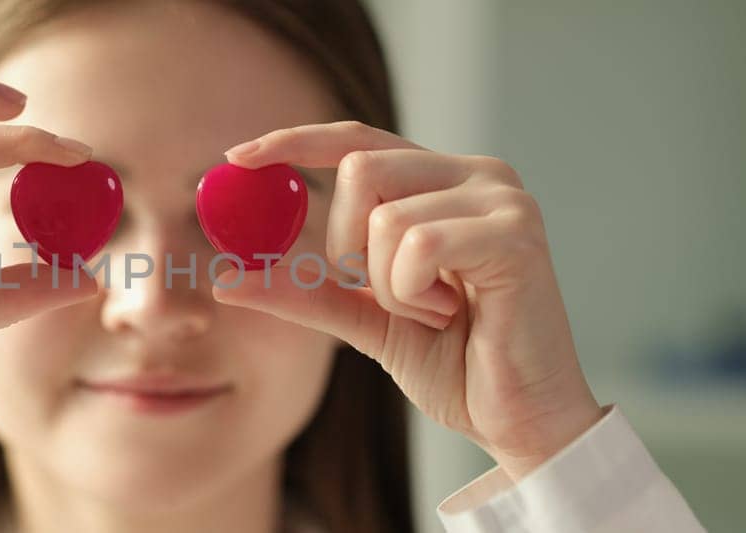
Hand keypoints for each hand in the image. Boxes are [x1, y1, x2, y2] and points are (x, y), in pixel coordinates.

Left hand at [214, 121, 602, 479]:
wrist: (518, 419)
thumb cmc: (457, 364)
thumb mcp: (364, 320)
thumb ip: (303, 292)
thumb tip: (227, 279)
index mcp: (443, 183)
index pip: (357, 140)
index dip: (294, 142)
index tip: (236, 156)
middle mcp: (477, 175)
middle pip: (359, 166)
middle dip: (344, 244)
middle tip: (382, 294)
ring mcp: (502, 199)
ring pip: (383, 214)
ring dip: (387, 285)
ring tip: (434, 313)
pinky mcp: (516, 234)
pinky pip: (418, 244)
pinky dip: (411, 292)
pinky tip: (450, 315)